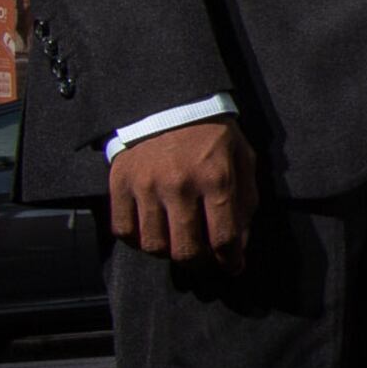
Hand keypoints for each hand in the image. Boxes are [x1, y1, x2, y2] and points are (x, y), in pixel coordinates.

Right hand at [107, 117, 254, 272]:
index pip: (223, 239)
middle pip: (186, 250)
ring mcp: (146, 185)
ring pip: (154, 246)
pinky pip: (124, 231)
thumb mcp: (242, 159)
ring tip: (178, 242)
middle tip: (204, 259)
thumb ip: (245, 204)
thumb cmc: (212, 133)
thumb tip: (239, 248)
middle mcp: (179, 185)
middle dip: (200, 264)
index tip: (232, 267)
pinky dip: (137, 240)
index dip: (230, 261)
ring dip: (168, 253)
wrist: (169, 100)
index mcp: (215, 178)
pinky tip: (151, 230)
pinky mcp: (120, 183)